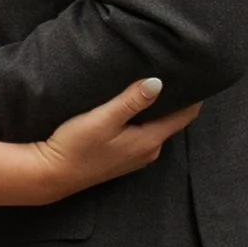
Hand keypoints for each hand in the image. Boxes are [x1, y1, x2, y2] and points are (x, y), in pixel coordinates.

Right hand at [36, 76, 199, 195]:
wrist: (52, 174)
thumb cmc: (76, 146)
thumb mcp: (103, 118)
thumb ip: (132, 100)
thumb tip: (159, 82)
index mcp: (149, 141)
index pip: (185, 116)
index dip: (193, 96)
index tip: (195, 74)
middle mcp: (149, 151)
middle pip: (173, 120)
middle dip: (175, 99)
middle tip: (174, 72)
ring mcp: (137, 157)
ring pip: (158, 127)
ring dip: (158, 108)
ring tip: (155, 84)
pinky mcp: (124, 158)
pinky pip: (145, 134)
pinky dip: (146, 119)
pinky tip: (135, 106)